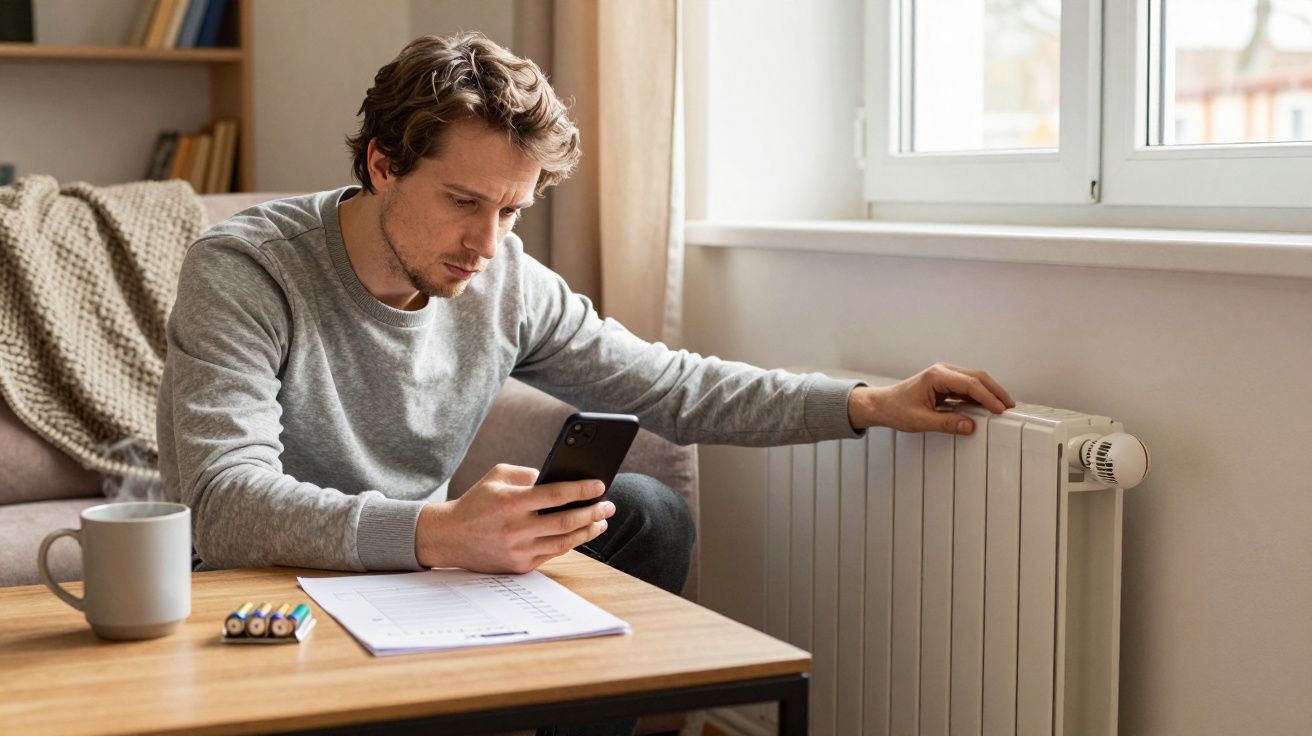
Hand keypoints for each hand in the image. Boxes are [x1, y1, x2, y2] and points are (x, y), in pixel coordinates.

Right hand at [414, 464, 614, 572]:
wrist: (449, 537)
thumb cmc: (476, 502)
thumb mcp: (497, 476)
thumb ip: (528, 473)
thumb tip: (559, 477)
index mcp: (511, 502)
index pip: (556, 494)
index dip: (582, 490)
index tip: (600, 485)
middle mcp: (516, 528)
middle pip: (566, 521)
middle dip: (593, 512)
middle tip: (609, 505)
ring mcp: (518, 550)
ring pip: (564, 542)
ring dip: (588, 531)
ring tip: (601, 521)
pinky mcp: (519, 566)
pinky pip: (552, 553)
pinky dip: (570, 543)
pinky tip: (581, 533)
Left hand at [848, 362, 1014, 434]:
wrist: (881, 405)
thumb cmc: (895, 409)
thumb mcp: (920, 421)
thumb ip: (946, 424)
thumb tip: (970, 427)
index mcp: (937, 375)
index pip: (970, 384)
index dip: (988, 397)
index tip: (1000, 409)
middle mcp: (943, 371)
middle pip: (977, 377)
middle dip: (995, 391)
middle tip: (1010, 406)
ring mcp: (944, 376)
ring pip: (974, 381)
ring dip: (989, 392)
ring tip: (1003, 407)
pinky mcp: (944, 384)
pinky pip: (966, 388)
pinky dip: (979, 396)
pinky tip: (987, 407)